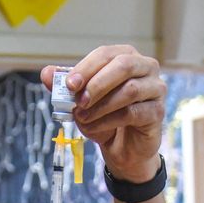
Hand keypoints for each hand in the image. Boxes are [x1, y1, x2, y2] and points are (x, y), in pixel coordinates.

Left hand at [41, 45, 165, 182]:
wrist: (123, 147)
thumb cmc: (105, 117)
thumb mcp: (81, 101)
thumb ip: (64, 86)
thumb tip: (46, 73)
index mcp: (126, 56)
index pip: (106, 54)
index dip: (86, 68)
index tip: (69, 85)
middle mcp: (146, 67)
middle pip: (123, 66)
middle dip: (97, 83)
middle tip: (78, 100)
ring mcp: (155, 89)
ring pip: (130, 90)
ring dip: (101, 105)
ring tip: (82, 117)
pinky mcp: (157, 112)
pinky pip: (132, 113)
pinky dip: (108, 120)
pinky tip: (93, 127)